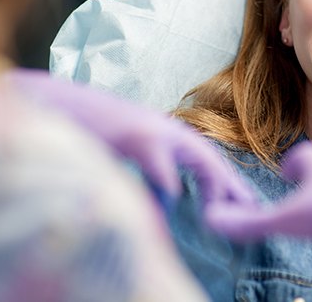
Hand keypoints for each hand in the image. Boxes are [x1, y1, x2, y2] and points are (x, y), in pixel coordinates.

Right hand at [5, 68, 255, 205]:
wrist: (61, 104)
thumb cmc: (93, 132)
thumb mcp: (131, 153)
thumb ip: (153, 173)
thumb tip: (171, 198)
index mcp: (165, 134)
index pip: (204, 157)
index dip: (223, 180)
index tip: (241, 201)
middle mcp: (165, 129)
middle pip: (208, 156)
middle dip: (230, 183)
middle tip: (249, 207)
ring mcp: (151, 129)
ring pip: (195, 154)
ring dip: (212, 180)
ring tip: (220, 207)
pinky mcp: (133, 133)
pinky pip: (157, 159)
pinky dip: (166, 177)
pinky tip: (174, 194)